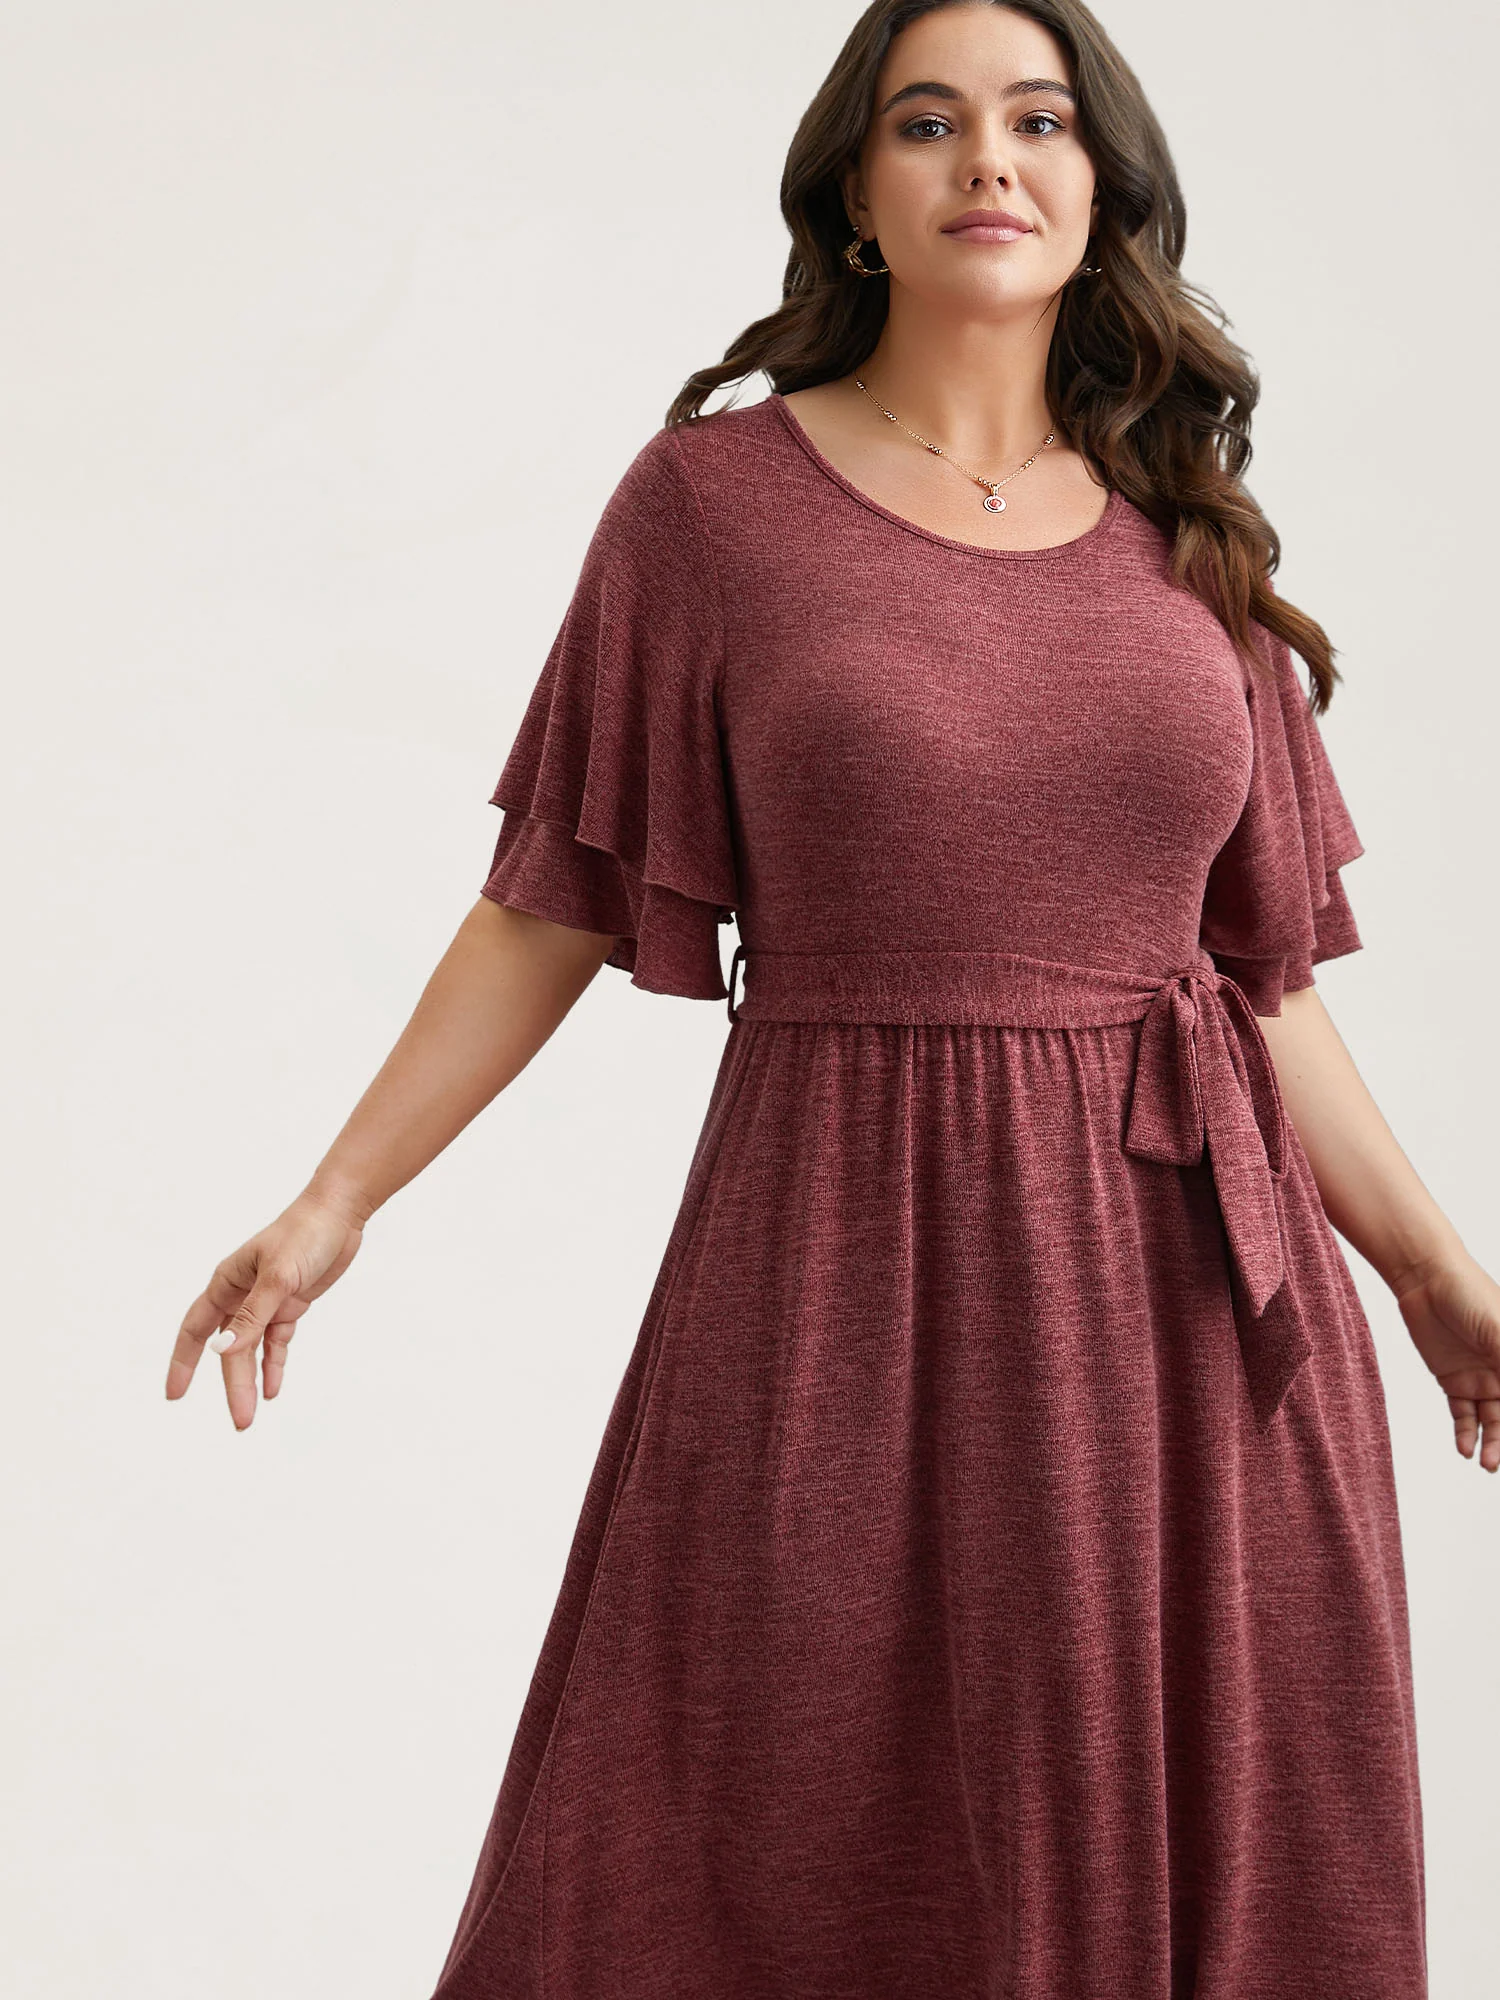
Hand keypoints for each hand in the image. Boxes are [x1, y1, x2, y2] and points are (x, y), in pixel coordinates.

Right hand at [167, 1190, 367, 1429]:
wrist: (339, 1213)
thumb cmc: (304, 1234)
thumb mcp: (279, 1276)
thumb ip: (253, 1316)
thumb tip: (224, 1352)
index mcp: (226, 1283)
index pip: (194, 1329)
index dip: (182, 1363)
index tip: (174, 1395)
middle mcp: (241, 1295)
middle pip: (229, 1349)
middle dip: (232, 1385)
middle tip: (240, 1422)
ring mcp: (266, 1301)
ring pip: (251, 1349)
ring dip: (252, 1380)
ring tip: (250, 1415)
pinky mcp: (290, 1304)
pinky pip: (276, 1342)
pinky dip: (274, 1364)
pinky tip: (274, 1389)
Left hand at [1392, 1248, 1499, 1470]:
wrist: (1426, 1279)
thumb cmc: (1470, 1293)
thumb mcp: (1498, 1330)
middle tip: (1498, 1464)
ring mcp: (1481, 1379)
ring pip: (1491, 1422)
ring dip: (1491, 1444)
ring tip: (1487, 1465)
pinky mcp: (1453, 1381)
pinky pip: (1463, 1415)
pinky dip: (1465, 1433)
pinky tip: (1465, 1450)